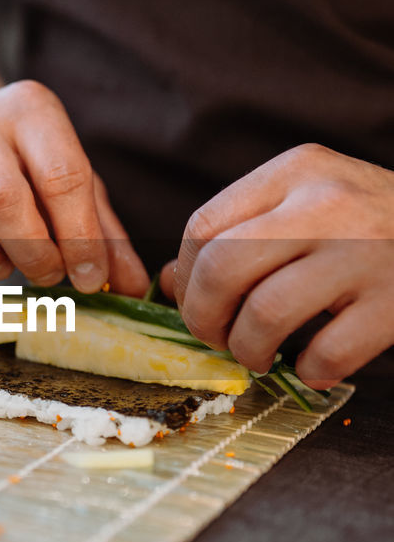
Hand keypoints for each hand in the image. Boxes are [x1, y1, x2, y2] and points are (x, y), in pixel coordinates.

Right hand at [0, 80, 148, 293]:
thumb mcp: (74, 184)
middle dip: (31, 253)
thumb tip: (135, 287)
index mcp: (31, 109)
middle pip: (1, 197)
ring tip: (3, 267)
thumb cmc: (28, 166)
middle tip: (47, 277)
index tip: (89, 278)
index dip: (80, 238)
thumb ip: (104, 234)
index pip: (62, 177)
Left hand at [161, 144, 393, 386]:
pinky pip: (327, 353)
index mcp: (296, 171)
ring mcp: (364, 252)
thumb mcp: (309, 201)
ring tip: (259, 355)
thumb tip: (168, 282)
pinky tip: (314, 366)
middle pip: (223, 268)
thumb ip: (241, 231)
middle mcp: (327, 204)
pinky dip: (309, 371)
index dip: (185, 277)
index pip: (204, 226)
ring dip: (248, 350)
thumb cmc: (375, 221)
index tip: (199, 302)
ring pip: (266, 314)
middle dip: (204, 319)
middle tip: (217, 338)